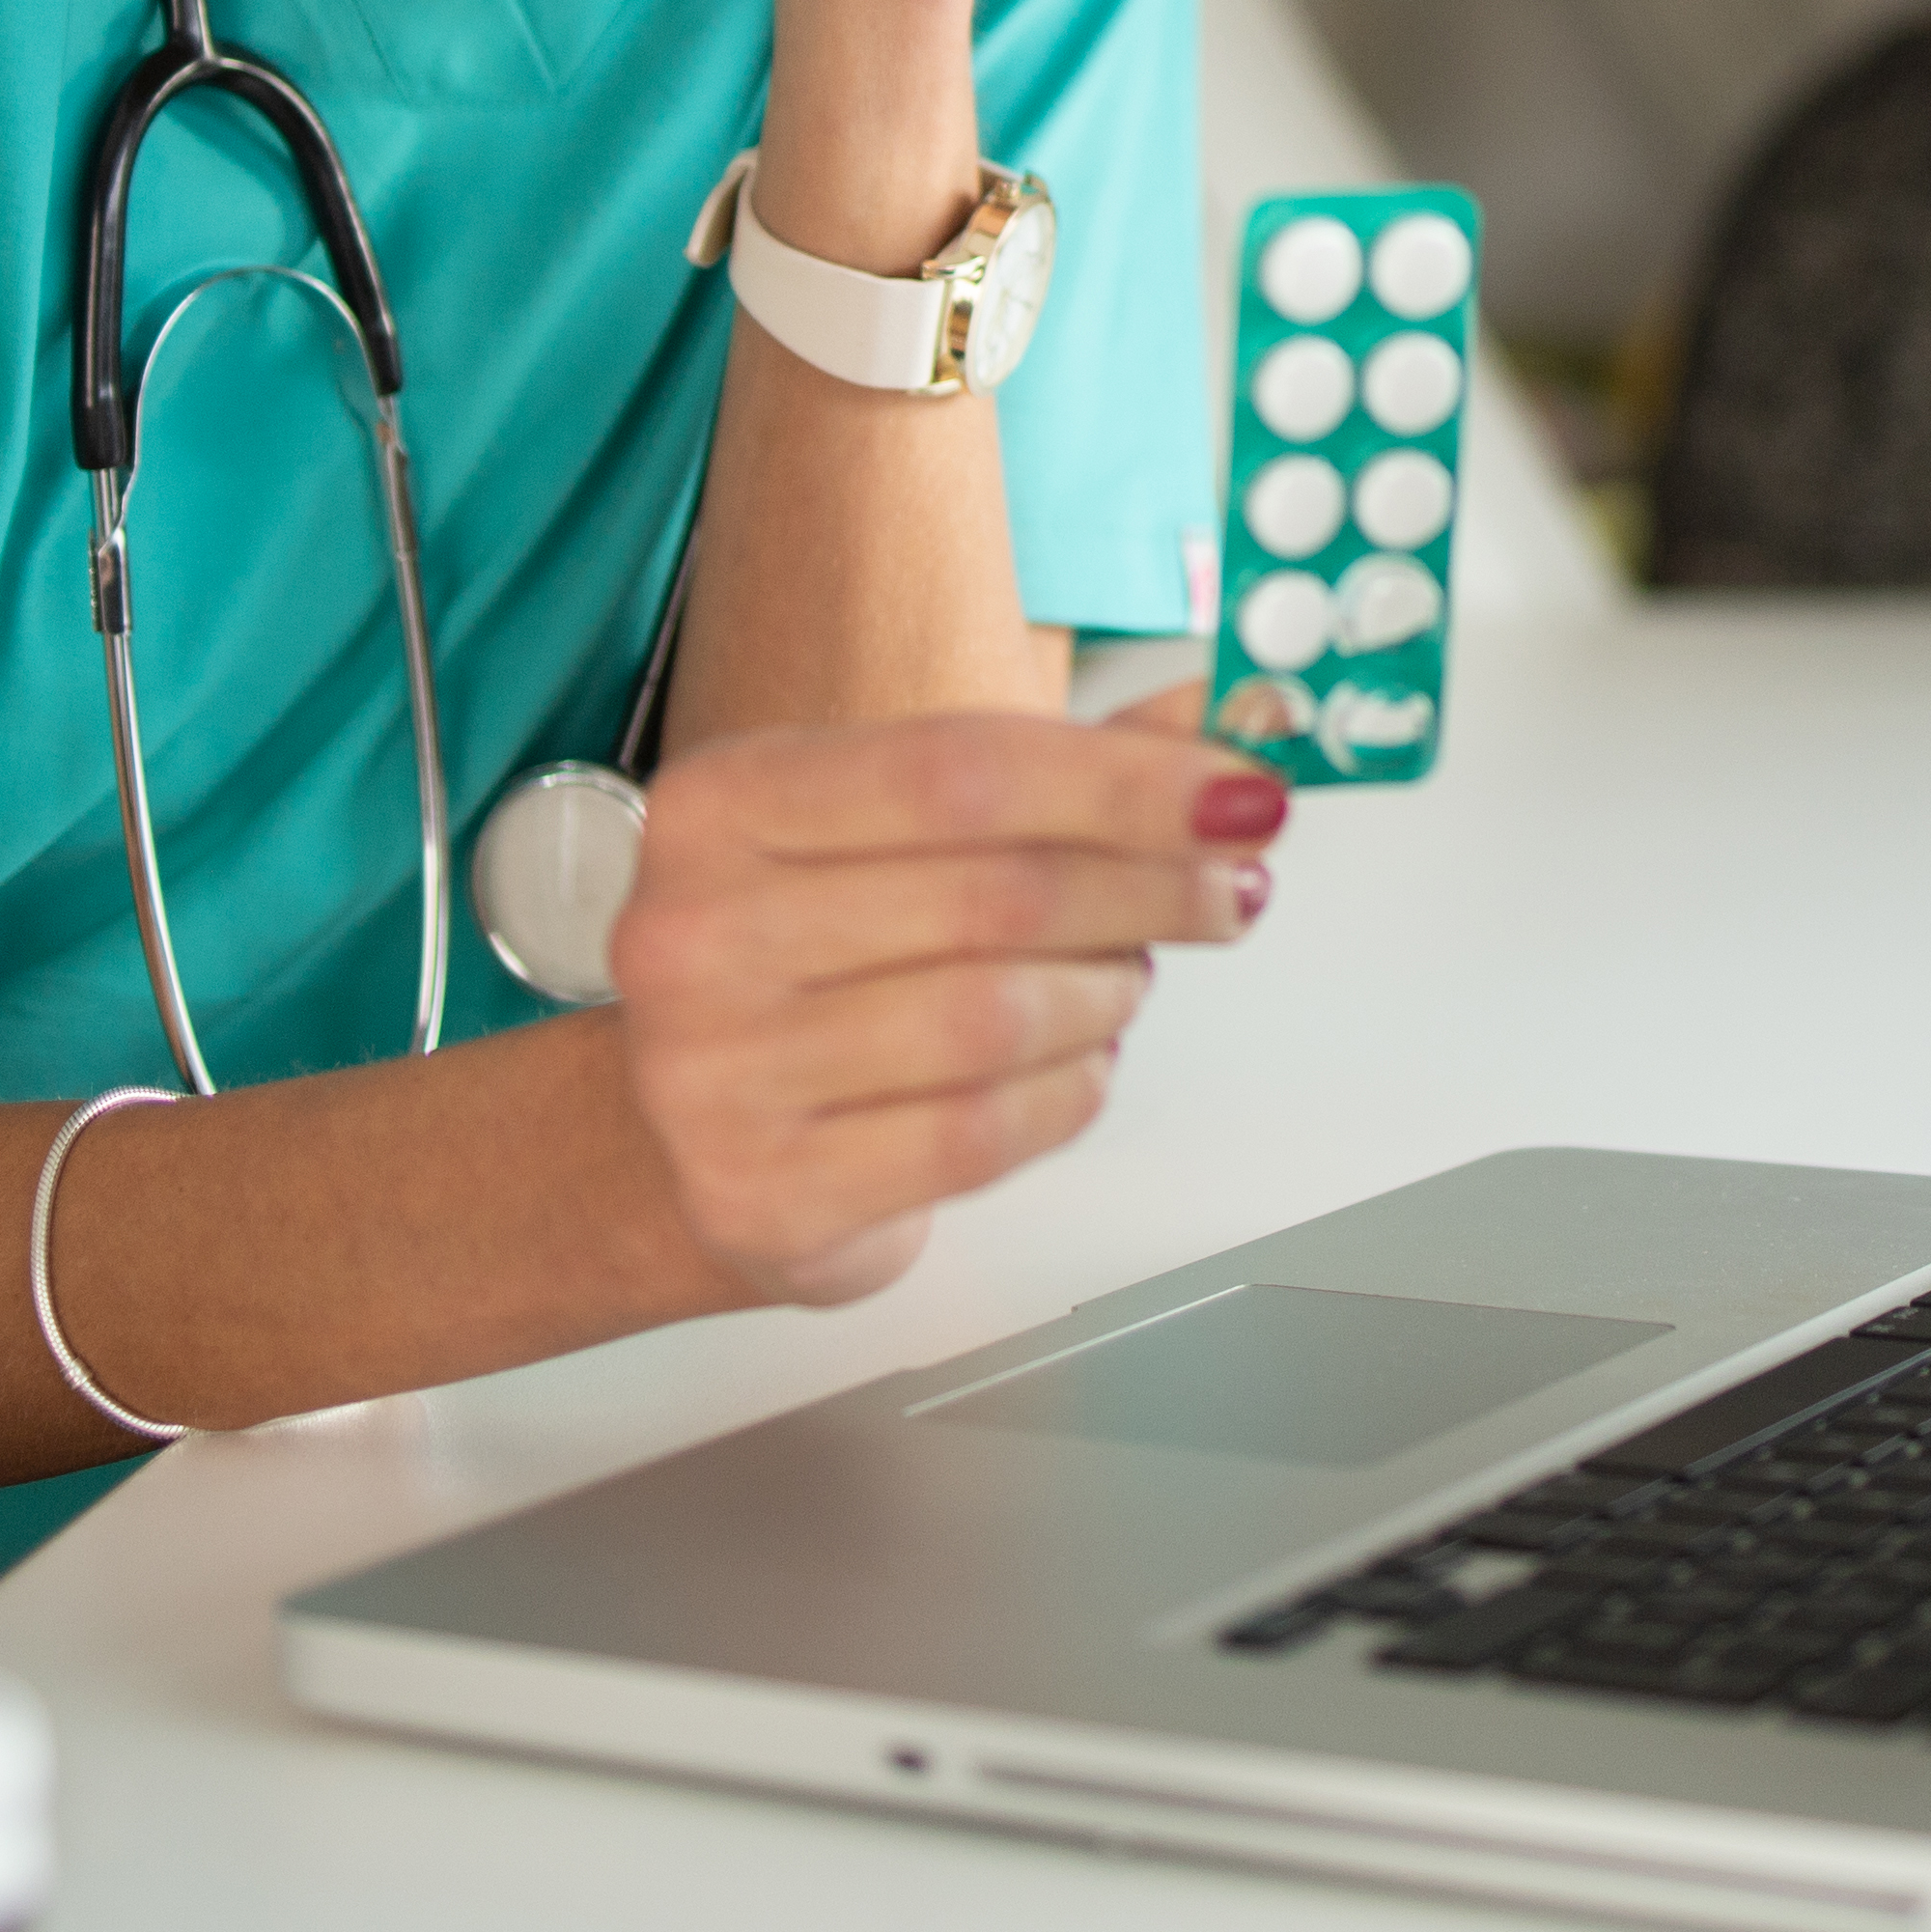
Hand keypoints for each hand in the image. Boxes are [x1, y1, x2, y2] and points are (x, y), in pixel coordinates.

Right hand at [606, 720, 1291, 1304]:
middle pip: (996, 894)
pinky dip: (1069, 1091)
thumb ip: (1039, 776)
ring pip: (999, 1018)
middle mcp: (694, 933)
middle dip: (1151, 887)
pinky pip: (982, 1135)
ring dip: (1108, 994)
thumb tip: (1212, 738)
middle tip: (1229, 889)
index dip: (1125, 782)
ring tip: (1124, 978)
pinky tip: (1080, 1062)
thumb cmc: (809, 964)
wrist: (689, 1136)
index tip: (1241, 796)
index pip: (962, 768)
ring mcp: (715, 1073)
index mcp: (721, 802)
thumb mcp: (883, 833)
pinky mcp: (766, 1193)